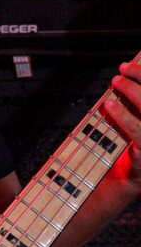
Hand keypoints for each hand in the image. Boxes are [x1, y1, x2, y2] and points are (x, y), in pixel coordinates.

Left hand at [106, 61, 140, 188]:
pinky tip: (109, 105)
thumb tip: (127, 75)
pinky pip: (137, 130)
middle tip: (122, 69)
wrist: (127, 182)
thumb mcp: (135, 123)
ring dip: (132, 91)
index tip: (130, 64)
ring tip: (115, 81)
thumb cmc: (131, 147)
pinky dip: (122, 115)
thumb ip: (135, 104)